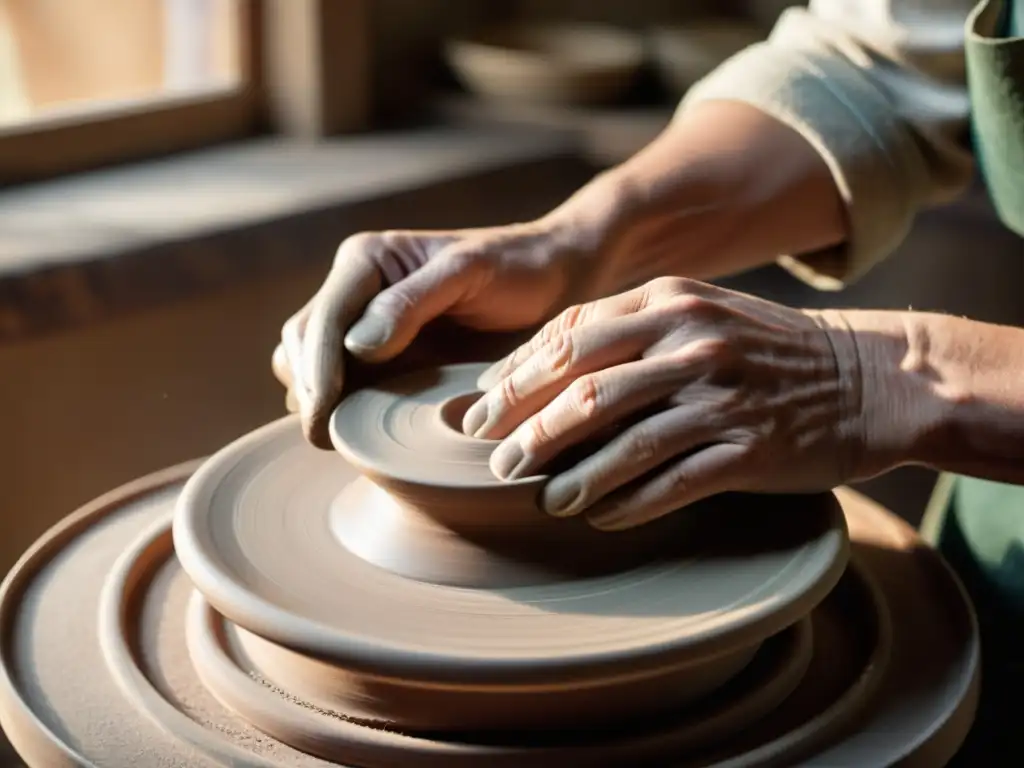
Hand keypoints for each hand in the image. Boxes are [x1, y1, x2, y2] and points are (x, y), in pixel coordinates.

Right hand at [273, 220, 600, 447]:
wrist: (550, 279)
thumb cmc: (515, 269)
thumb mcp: (469, 272)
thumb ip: (412, 301)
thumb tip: (357, 347)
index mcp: (365, 260)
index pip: (320, 319)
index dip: (315, 369)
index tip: (321, 415)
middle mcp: (353, 289)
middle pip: (300, 344)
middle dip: (308, 389)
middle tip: (327, 438)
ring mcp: (362, 325)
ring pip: (305, 365)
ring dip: (314, 399)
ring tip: (336, 435)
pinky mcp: (378, 356)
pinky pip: (337, 383)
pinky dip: (336, 406)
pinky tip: (355, 429)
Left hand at [463, 277, 866, 530]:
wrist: (869, 379)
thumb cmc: (767, 350)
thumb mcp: (701, 314)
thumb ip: (631, 330)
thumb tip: (546, 373)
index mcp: (670, 299)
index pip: (571, 334)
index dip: (516, 373)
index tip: (481, 408)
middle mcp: (691, 340)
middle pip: (583, 385)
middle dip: (526, 425)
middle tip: (493, 459)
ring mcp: (721, 395)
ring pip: (622, 438)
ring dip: (571, 475)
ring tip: (541, 499)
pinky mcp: (749, 447)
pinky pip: (672, 481)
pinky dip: (627, 502)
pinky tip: (600, 517)